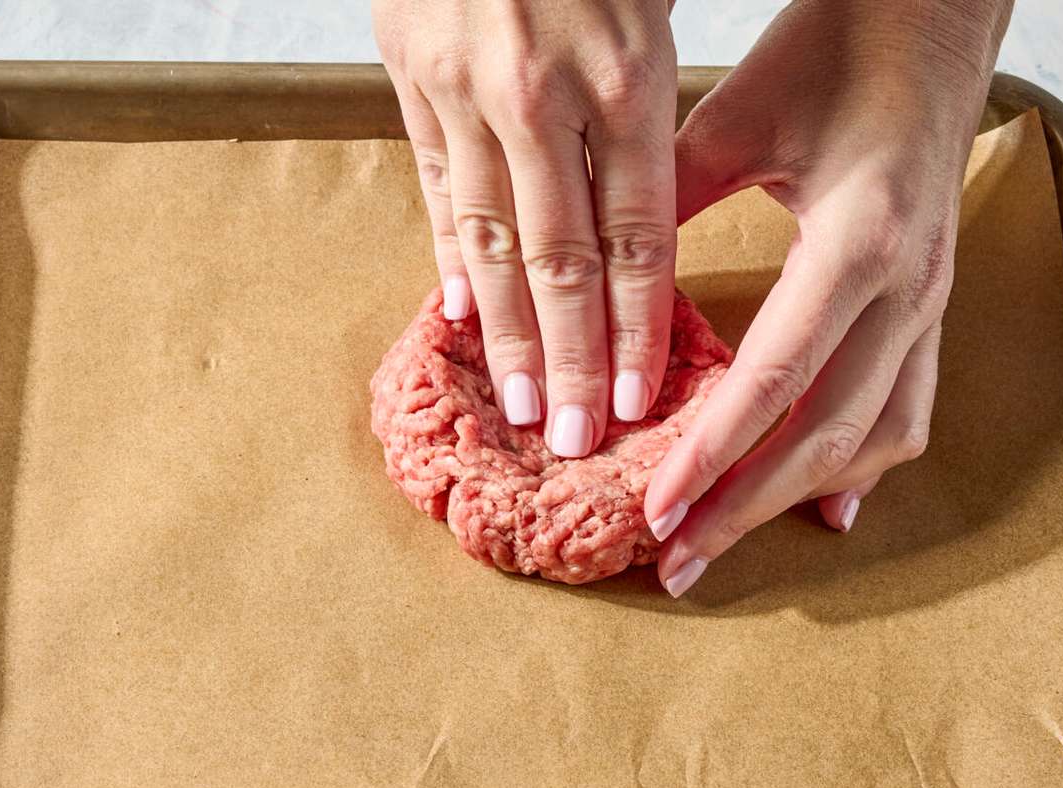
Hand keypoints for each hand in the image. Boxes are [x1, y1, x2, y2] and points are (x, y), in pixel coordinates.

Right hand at [374, 0, 678, 457]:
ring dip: (506, 331)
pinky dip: (445, 254)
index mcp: (626, 72)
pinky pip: (431, 182)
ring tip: (517, 407)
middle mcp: (542, 92)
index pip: (638, 233)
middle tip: (575, 440)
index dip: (639, 326)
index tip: (639, 399)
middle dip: (571, 359)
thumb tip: (653, 222)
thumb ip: (652, 104)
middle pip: (563, 257)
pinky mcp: (409, 71)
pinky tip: (457, 315)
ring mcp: (466, 87)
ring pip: (489, 235)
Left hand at [644, 0, 1012, 596]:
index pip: (777, 377)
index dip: (714, 454)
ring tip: (730, 538)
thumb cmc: (837, 50)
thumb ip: (665, 207)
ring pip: (878, 434)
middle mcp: (908, 286)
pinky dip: (864, 463)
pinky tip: (827, 506)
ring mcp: (930, 300)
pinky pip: (910, 404)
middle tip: (680, 559)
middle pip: (829, 431)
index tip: (658, 511)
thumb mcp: (738, 118)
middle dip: (747, 505)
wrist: (933, 18)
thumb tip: (594, 287)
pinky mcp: (931, 303)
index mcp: (859, 241)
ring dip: (800, 498)